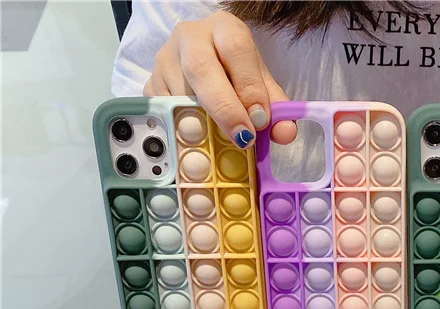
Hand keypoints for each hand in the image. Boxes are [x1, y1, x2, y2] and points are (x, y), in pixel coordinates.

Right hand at [144, 10, 295, 147]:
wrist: (207, 65)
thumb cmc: (238, 77)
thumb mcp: (262, 88)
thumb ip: (277, 110)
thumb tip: (285, 133)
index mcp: (224, 29)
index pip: (235, 49)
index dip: (249, 87)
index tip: (260, 120)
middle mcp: (190, 37)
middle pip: (201, 69)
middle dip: (224, 108)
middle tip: (242, 138)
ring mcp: (165, 59)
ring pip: (180, 95)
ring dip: (203, 125)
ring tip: (222, 145)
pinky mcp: (151, 84)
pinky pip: (164, 112)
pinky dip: (182, 131)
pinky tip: (198, 141)